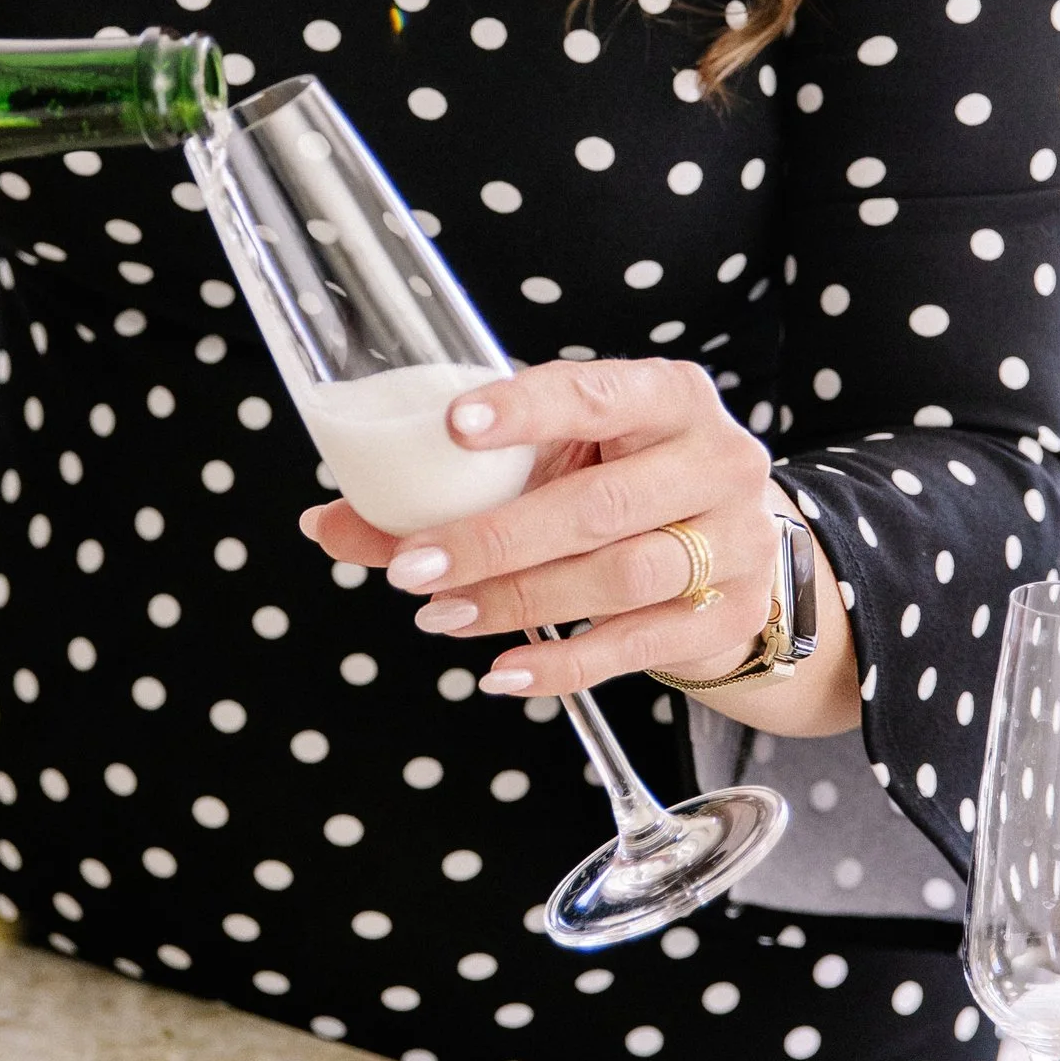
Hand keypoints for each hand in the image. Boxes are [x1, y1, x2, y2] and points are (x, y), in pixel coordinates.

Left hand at [299, 356, 853, 733]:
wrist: (733, 555)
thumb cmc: (623, 485)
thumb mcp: (552, 463)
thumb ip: (452, 485)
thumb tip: (325, 523)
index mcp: (669, 397)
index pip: (595, 392)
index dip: (524, 409)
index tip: (451, 426)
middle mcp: (715, 461)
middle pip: (600, 505)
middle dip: (495, 539)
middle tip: (412, 565)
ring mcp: (734, 542)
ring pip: (618, 577)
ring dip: (518, 599)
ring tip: (443, 614)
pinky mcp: (726, 616)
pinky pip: (634, 647)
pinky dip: (561, 662)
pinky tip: (502, 668)